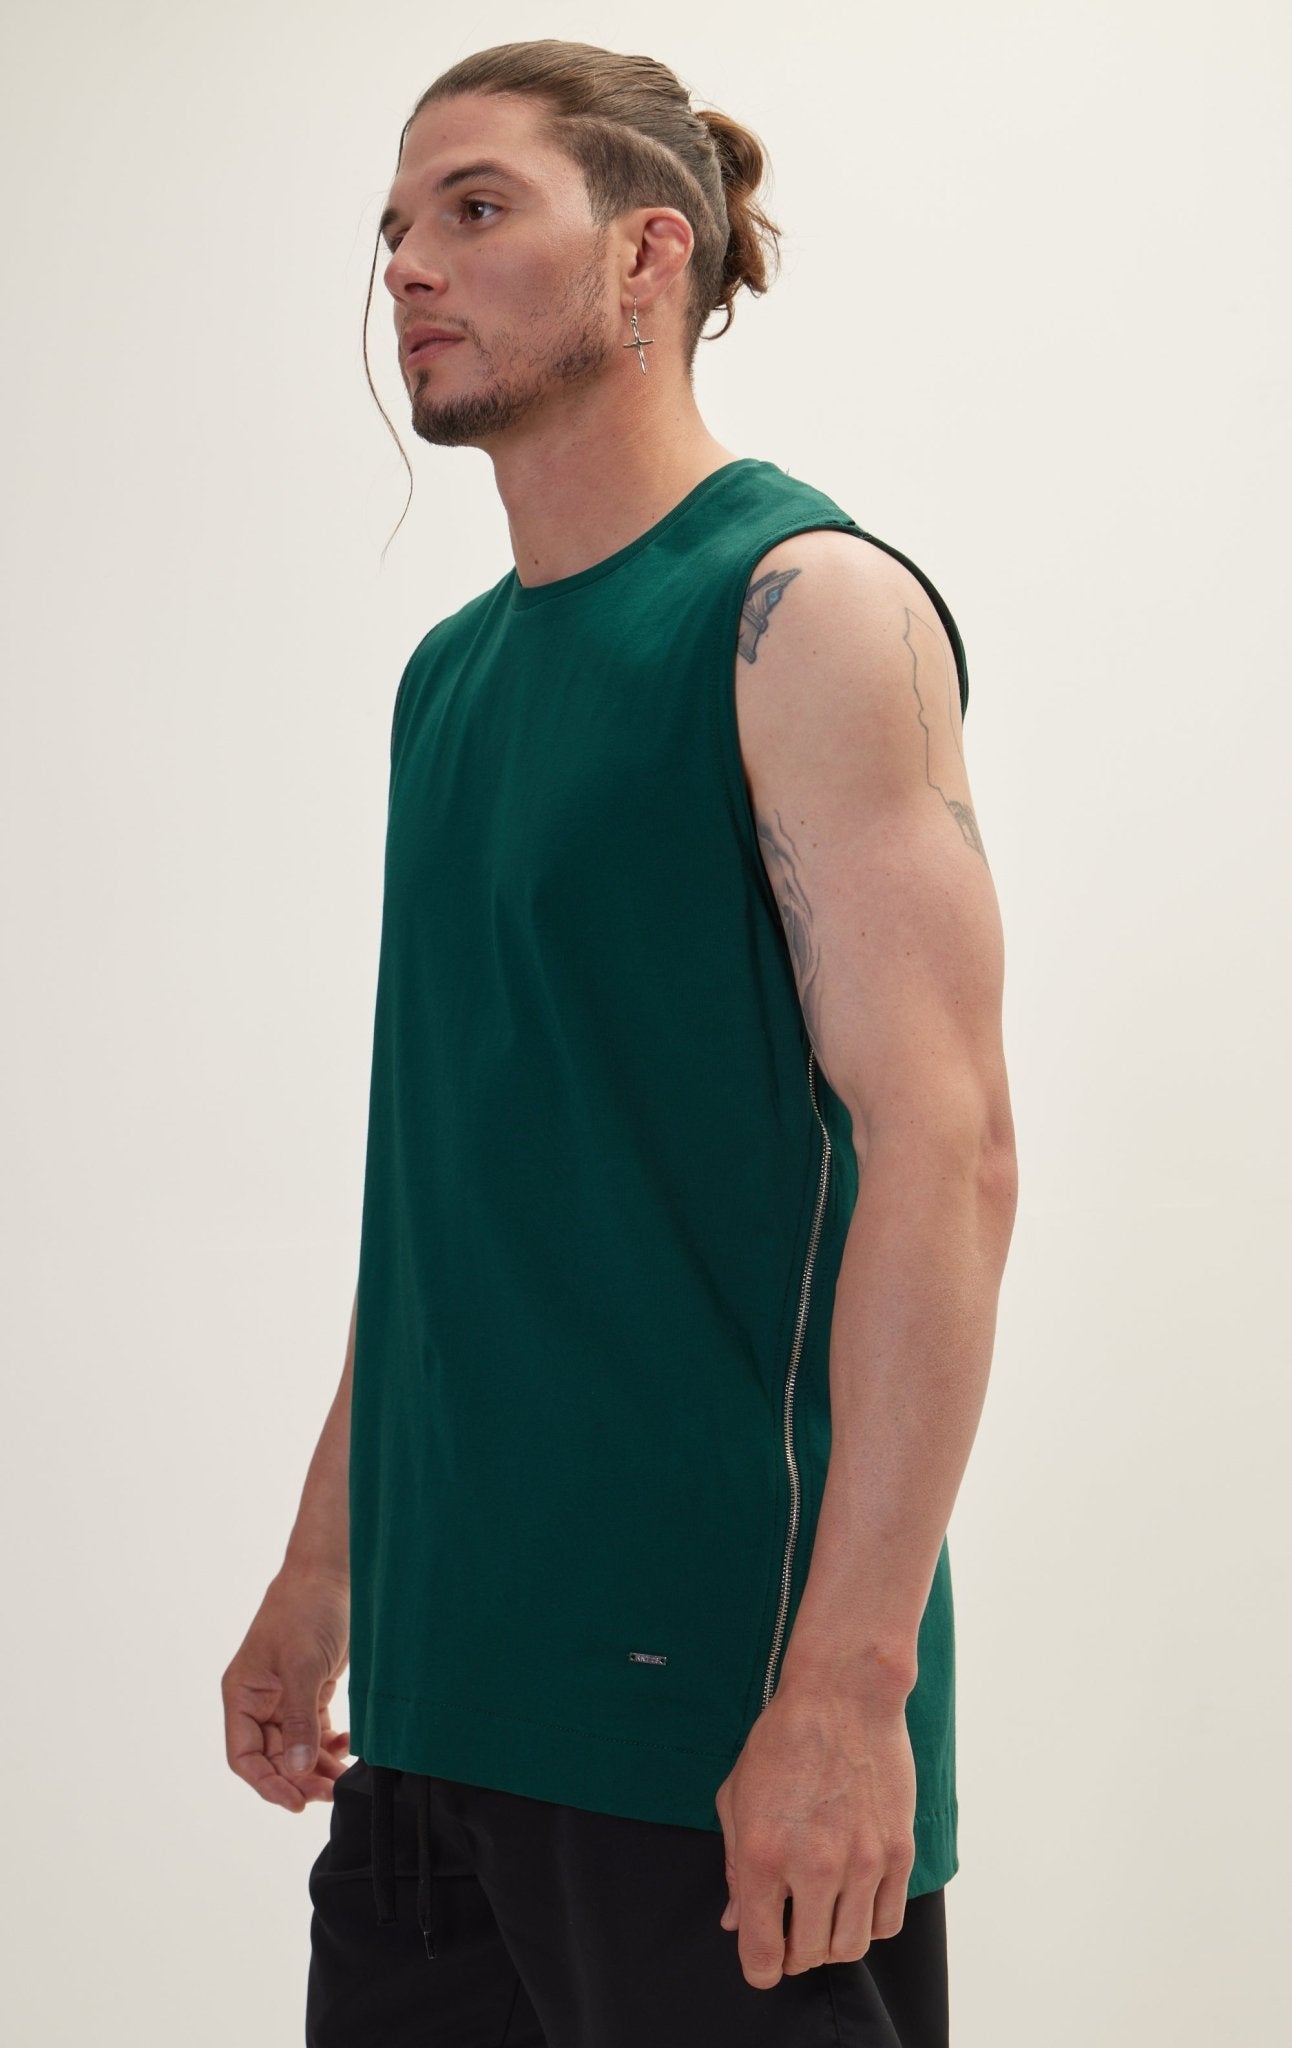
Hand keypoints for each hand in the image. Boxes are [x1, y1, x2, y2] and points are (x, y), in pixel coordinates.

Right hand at [221, 1564, 352, 1810]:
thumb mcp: (301, 1665)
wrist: (332, 1573)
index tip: (297, 1802)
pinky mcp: (311, 1690)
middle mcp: (259, 1702)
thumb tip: (299, 1770)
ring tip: (343, 1779)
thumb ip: (299, 1719)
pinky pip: (314, 1732)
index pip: (244, 1756)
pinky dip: (329, 1745)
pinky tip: (347, 1749)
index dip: (267, 1783)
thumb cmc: (306, 1610)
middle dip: (299, 1779)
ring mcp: (285, 1698)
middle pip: (273, 1758)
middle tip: (330, 1792)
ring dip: (317, 1767)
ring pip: (296, 1749)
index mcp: (242, 1695)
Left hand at [713, 1679, 916, 1989]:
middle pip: (809, 1958)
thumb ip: (733, 1868)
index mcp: (762, 1855)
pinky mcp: (897, 1853)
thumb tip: (736, 1921)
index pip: (763, 1955)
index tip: (763, 1959)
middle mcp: (813, 1867)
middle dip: (795, 1952)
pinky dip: (868, 1922)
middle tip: (792, 1924)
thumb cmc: (781, 1741)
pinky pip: (887, 1922)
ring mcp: (861, 1863)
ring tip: (824, 1911)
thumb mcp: (736, 1798)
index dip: (759, 1967)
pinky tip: (855, 1896)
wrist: (842, 1696)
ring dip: (832, 1940)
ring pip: (850, 1947)